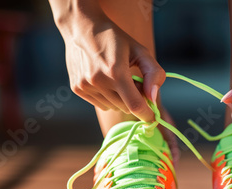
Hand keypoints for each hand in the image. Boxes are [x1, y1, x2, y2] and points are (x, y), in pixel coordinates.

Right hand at [54, 5, 164, 121]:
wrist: (82, 28)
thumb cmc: (115, 39)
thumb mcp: (140, 51)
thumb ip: (153, 74)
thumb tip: (153, 98)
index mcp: (116, 72)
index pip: (135, 106)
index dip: (147, 115)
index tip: (153, 118)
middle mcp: (98, 81)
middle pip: (126, 107)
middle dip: (134, 100)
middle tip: (133, 82)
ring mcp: (85, 86)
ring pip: (113, 107)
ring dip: (120, 99)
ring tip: (117, 78)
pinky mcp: (77, 88)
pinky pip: (101, 105)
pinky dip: (108, 98)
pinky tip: (104, 80)